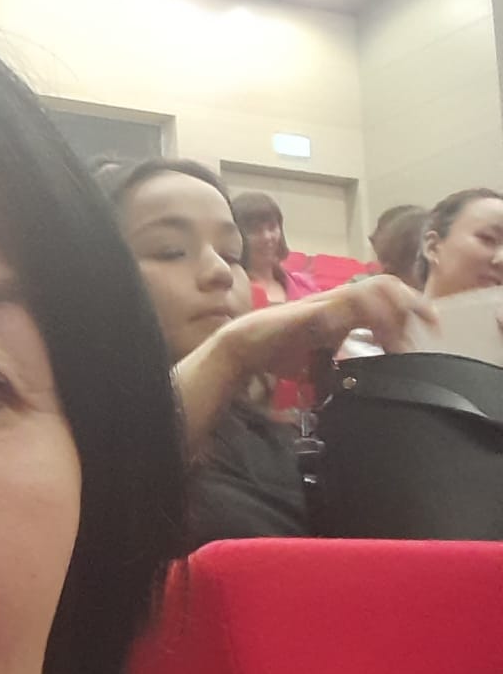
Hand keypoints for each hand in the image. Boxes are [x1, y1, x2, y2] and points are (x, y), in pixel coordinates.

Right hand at [217, 275, 437, 380]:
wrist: (243, 347)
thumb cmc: (275, 353)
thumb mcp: (317, 362)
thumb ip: (337, 365)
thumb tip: (356, 388)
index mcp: (342, 311)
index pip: (384, 297)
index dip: (409, 307)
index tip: (428, 328)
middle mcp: (338, 300)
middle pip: (387, 285)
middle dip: (413, 302)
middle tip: (431, 325)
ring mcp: (328, 302)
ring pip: (375, 288)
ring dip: (396, 307)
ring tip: (408, 330)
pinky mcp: (317, 309)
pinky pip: (351, 303)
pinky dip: (372, 315)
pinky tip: (381, 333)